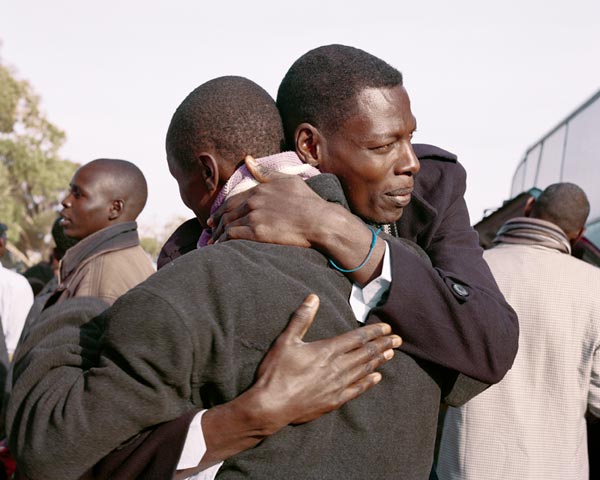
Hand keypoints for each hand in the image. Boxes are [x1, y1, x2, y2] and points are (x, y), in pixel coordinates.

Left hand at [208, 156, 330, 247]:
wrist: (320, 221)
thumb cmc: (309, 201)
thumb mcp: (288, 180)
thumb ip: (266, 172)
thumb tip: (248, 159)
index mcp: (260, 188)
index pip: (233, 200)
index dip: (221, 209)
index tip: (215, 217)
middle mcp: (254, 200)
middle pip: (227, 212)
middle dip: (216, 222)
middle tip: (210, 230)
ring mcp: (255, 216)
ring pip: (228, 224)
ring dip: (218, 234)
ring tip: (213, 242)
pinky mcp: (257, 232)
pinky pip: (233, 236)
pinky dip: (224, 241)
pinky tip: (221, 247)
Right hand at [251, 293, 401, 427]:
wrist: (271, 406)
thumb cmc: (276, 372)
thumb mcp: (286, 341)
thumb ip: (302, 319)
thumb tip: (313, 298)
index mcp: (327, 350)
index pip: (357, 338)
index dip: (373, 331)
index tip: (387, 327)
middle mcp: (337, 367)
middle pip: (365, 353)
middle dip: (382, 344)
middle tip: (398, 339)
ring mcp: (337, 385)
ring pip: (364, 370)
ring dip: (378, 360)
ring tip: (391, 353)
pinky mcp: (334, 401)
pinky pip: (357, 390)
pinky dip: (368, 382)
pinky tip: (377, 378)